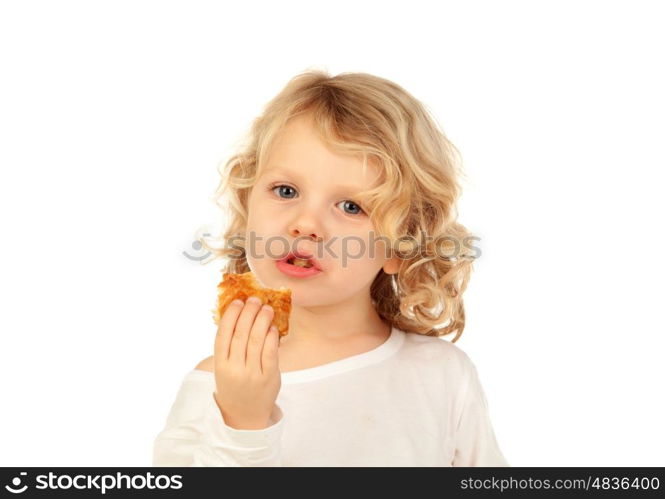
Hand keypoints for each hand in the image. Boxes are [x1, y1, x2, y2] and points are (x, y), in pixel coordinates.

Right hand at [213, 296, 281, 429]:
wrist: (245, 416)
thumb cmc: (235, 386)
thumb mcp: (224, 369)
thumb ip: (229, 347)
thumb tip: (238, 315)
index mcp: (220, 365)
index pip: (223, 335)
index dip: (230, 316)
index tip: (237, 301)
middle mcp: (235, 369)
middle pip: (241, 334)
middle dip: (248, 313)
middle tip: (255, 300)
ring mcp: (252, 374)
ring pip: (256, 340)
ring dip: (262, 320)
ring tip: (266, 308)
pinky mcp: (269, 378)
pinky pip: (271, 352)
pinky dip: (272, 337)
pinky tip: (273, 327)